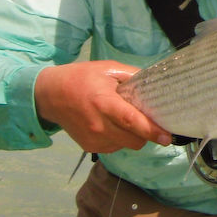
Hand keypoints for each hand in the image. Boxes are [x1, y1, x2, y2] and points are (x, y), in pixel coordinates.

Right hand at [34, 61, 171, 152]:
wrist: (50, 95)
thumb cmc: (82, 78)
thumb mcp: (108, 69)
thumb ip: (132, 76)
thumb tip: (155, 84)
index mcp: (104, 103)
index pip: (131, 121)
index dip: (151, 130)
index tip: (167, 136)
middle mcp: (99, 125)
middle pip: (134, 140)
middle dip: (146, 134)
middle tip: (147, 120)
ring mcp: (93, 139)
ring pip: (126, 145)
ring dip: (132, 136)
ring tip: (124, 119)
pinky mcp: (89, 147)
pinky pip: (115, 147)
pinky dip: (119, 139)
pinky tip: (112, 125)